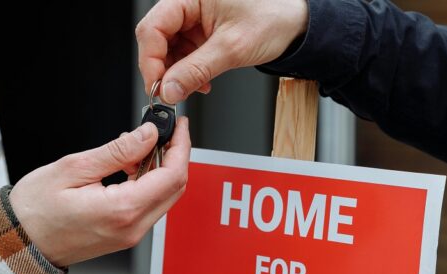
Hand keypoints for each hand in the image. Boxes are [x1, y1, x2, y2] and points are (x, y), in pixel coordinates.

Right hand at [9, 118, 190, 266]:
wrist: (18, 243)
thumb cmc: (34, 209)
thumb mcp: (73, 168)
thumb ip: (117, 152)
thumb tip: (147, 135)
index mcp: (122, 210)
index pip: (172, 176)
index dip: (180, 147)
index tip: (178, 125)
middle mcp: (133, 227)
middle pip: (175, 188)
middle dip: (176, 155)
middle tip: (165, 130)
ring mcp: (131, 234)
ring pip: (165, 197)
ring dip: (162, 169)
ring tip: (141, 145)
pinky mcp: (126, 234)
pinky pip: (150, 206)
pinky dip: (149, 183)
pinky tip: (132, 166)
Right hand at [136, 0, 308, 103]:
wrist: (295, 25)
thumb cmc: (273, 20)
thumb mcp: (232, 48)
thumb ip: (196, 70)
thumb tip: (168, 89)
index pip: (153, 27)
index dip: (151, 59)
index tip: (157, 85)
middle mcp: (188, 3)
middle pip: (156, 38)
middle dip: (163, 68)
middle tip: (170, 92)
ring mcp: (194, 18)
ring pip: (168, 48)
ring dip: (176, 73)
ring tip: (192, 87)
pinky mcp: (201, 32)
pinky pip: (183, 53)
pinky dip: (188, 71)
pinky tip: (200, 82)